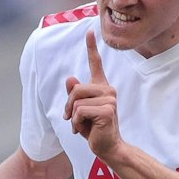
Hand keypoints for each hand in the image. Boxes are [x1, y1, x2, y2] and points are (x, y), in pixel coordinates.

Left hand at [64, 30, 120, 159]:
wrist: (107, 147)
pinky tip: (83, 130)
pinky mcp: (107, 110)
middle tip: (71, 119)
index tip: (89, 32)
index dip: (91, 48)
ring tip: (80, 125)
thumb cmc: (94, 129)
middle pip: (75, 89)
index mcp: (101, 87)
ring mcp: (109, 99)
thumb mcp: (79, 111)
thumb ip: (74, 95)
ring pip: (76, 101)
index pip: (96, 64)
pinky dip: (76, 123)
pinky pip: (79, 112)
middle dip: (68, 106)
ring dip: (72, 117)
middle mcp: (108, 90)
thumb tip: (70, 79)